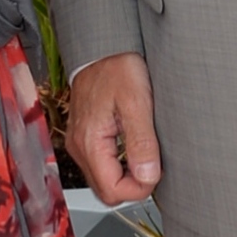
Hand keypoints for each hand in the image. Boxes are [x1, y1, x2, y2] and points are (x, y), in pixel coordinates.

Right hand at [67, 51, 161, 203]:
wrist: (103, 46)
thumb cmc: (117, 67)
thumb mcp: (137, 102)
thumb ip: (142, 142)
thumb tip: (147, 177)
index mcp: (89, 142)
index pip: (112, 191)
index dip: (138, 190)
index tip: (156, 173)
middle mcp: (80, 146)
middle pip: (105, 191)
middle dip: (132, 186)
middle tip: (153, 166)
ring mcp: (81, 142)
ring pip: (103, 180)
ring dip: (126, 177)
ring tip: (146, 156)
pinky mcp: (86, 136)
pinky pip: (101, 165)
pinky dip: (119, 165)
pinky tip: (134, 149)